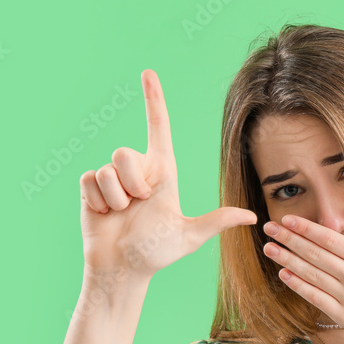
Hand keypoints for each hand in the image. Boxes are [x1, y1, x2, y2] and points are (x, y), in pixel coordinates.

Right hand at [78, 69, 255, 280]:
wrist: (122, 269)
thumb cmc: (156, 254)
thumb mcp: (189, 236)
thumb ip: (216, 221)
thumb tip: (252, 216)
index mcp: (162, 173)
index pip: (158, 128)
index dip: (153, 101)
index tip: (148, 73)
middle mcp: (138, 171)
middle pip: (126, 153)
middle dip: (132, 182)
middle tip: (139, 206)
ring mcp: (113, 179)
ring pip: (109, 168)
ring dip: (116, 197)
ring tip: (122, 214)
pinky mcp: (91, 187)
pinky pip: (91, 180)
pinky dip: (98, 202)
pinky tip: (105, 215)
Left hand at [260, 215, 343, 343]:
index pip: (330, 239)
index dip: (306, 228)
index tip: (289, 219)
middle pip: (314, 253)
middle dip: (289, 239)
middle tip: (269, 228)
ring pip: (310, 274)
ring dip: (287, 259)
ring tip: (269, 248)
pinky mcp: (342, 315)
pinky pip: (314, 297)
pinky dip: (297, 285)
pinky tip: (284, 274)